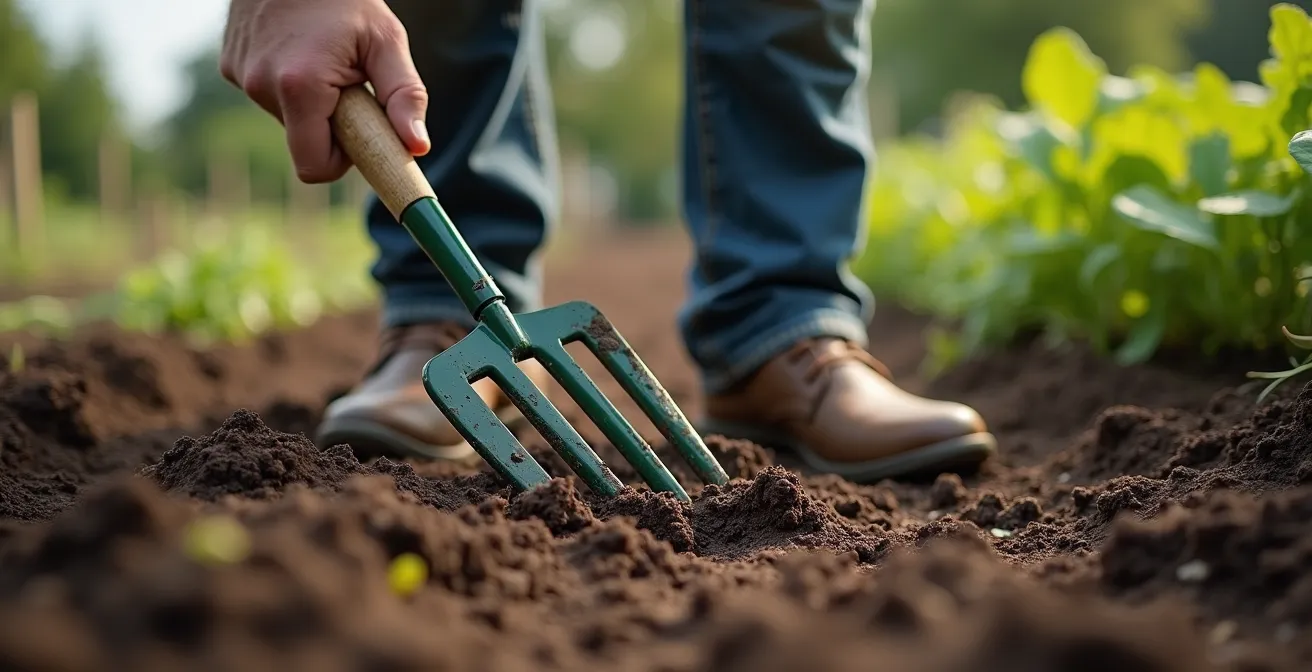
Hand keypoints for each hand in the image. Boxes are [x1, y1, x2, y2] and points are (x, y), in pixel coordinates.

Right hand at [219, 0, 430, 182]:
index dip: (344, 159)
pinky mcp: (230, 65)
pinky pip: (269, 95)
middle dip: (332, 124)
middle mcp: (261, 85)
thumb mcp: (386, 42)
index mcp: (299, 87)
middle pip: (305, 141)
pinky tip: (300, 47)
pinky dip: (289, 84)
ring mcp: (241, 75)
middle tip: (350, 82)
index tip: (362, 134)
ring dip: (312, 101)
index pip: (316, 167)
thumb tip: (416, 148)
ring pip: (288, 118)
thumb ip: (404, 97)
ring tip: (324, 56)